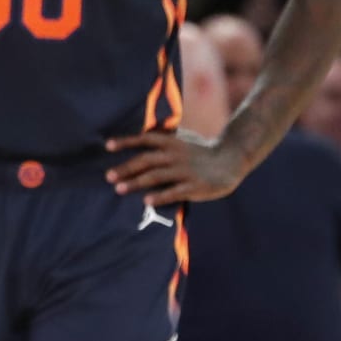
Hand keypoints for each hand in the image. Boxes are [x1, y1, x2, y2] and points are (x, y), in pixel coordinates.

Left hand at [106, 130, 244, 204]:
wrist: (232, 159)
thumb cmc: (202, 153)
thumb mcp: (182, 143)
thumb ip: (164, 146)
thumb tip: (140, 148)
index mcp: (172, 142)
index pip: (145, 139)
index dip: (127, 142)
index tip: (108, 146)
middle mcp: (175, 155)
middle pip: (146, 160)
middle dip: (126, 168)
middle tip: (108, 177)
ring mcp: (184, 171)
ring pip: (156, 176)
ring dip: (136, 182)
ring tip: (119, 189)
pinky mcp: (194, 186)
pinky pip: (174, 192)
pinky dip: (160, 195)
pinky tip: (147, 201)